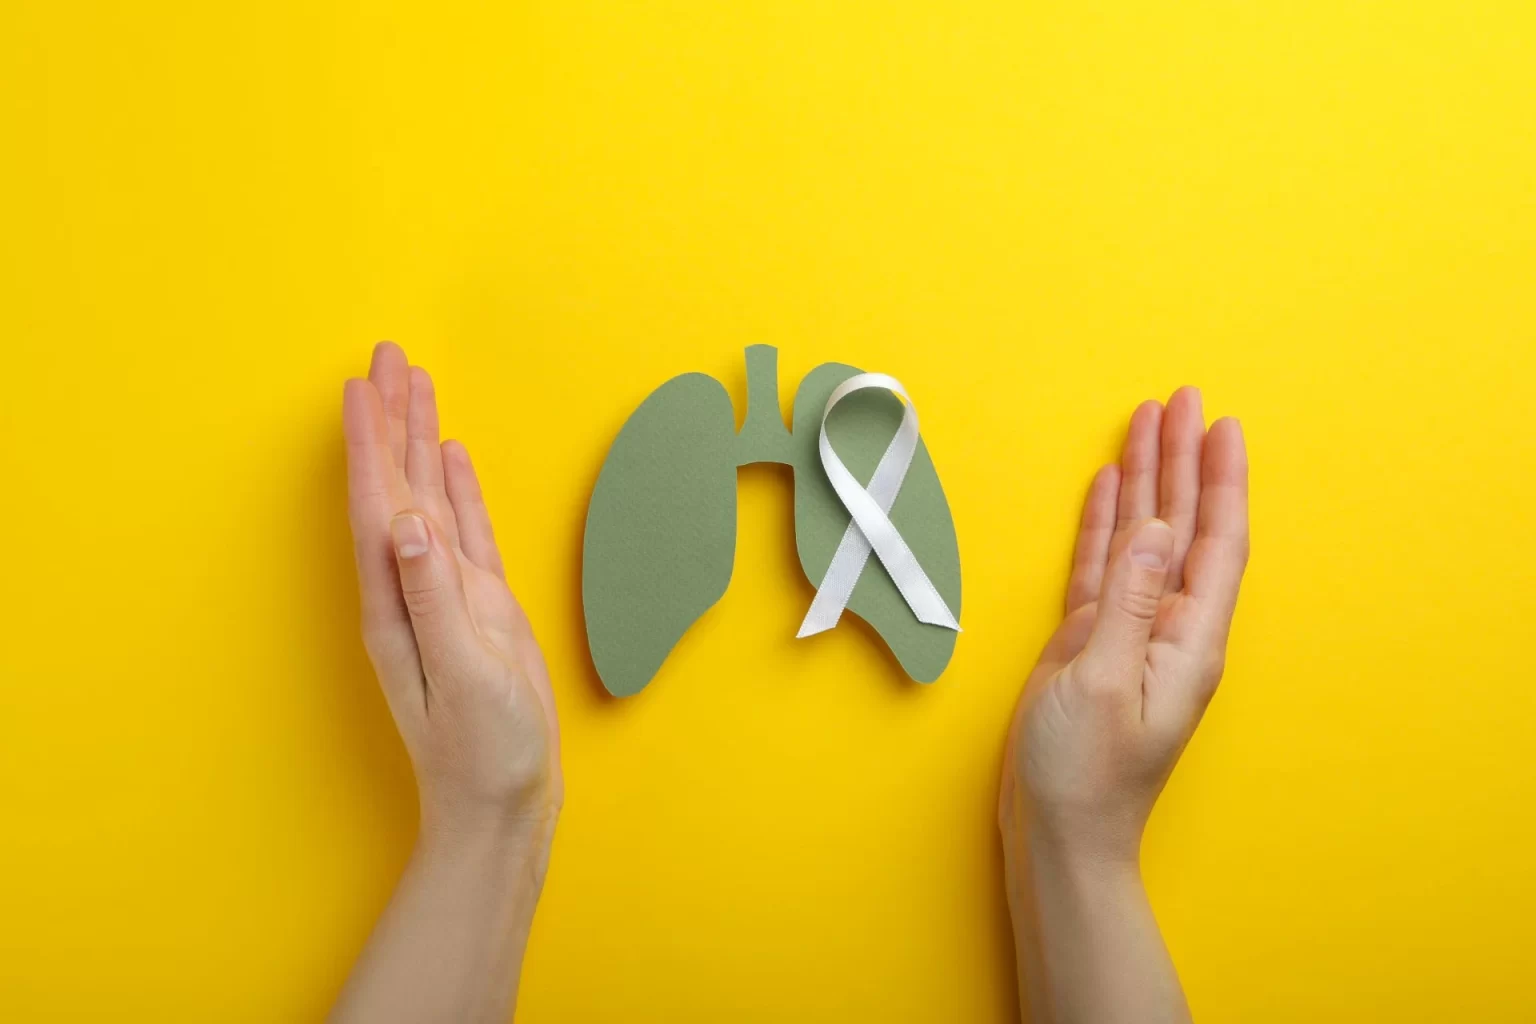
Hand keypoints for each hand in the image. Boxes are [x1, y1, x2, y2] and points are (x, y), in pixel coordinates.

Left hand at [343, 342, 560, 842]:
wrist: (503, 800)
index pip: (376, 502)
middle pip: (394, 485)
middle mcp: (410, 587)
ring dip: (417, 440)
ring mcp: (444, 594)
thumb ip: (435, 596)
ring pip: (426, 497)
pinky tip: (451, 457)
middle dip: (389, 419)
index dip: (369, 442)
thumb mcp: (462, 672)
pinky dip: (456, 488)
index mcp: (396, 600)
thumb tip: (408, 523)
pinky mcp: (479, 607)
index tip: (363, 384)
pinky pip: (463, 530)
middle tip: (388, 355)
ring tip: (416, 384)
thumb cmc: (483, 749)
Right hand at [1001, 388, 1247, 863]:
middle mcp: (1166, 628)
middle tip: (1179, 399)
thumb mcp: (1101, 682)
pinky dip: (1104, 524)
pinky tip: (1107, 488)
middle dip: (1182, 462)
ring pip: (1141, 538)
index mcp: (1187, 640)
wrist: (1058, 834)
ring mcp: (1128, 634)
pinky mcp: (1090, 644)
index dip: (1218, 480)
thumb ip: (1128, 600)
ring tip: (1143, 423)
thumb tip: (1156, 528)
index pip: (1215, 542)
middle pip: (1182, 528)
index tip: (1218, 423)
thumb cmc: (1083, 775)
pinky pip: (1102, 567)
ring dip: (1146, 482)